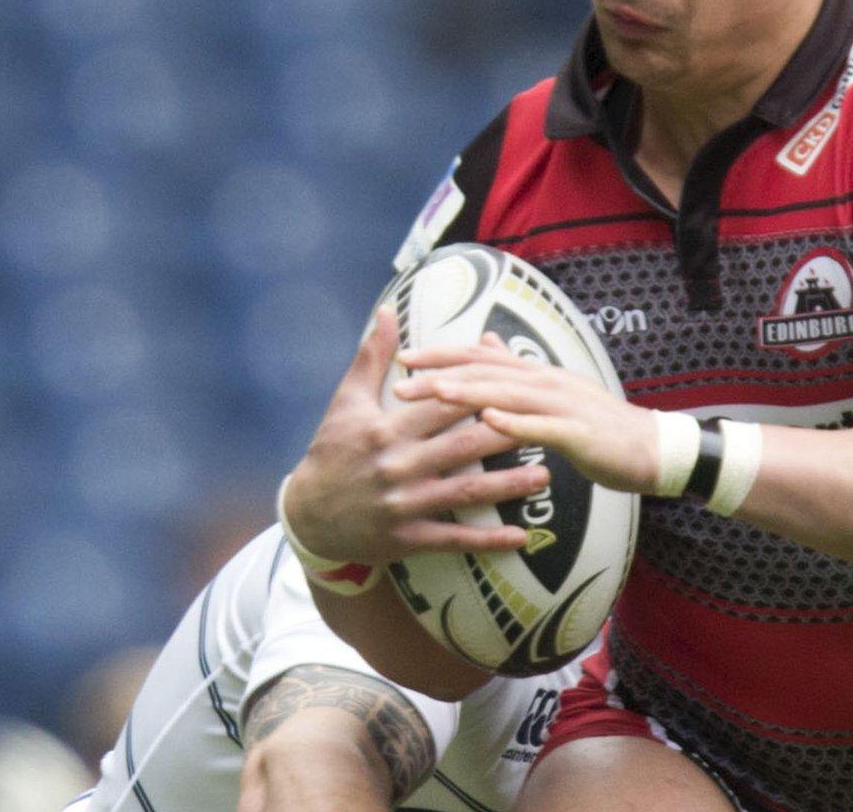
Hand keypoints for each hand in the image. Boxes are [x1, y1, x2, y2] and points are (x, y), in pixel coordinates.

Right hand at [282, 311, 551, 562]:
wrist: (306, 516)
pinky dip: (488, 540)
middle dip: (506, 434)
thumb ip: (371, 358)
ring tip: (546, 475)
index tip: (516, 384)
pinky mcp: (408, 538)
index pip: (441, 406)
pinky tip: (521, 537)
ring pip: (466, 492)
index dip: (480, 394)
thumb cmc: (331, 453)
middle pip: (463, 446)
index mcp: (387, 430)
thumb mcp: (347, 403)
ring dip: (508, 485)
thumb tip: (386, 312)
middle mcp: (398, 466)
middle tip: (546, 426)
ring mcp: (405, 505)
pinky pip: (454, 539)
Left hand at [393, 341, 659, 494]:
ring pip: (509, 393)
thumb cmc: (599, 427)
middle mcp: (546, 382)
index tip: (402, 360)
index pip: (481, 357)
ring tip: (434, 393)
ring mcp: (564, 405)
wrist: (653, 448)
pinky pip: (543, 427)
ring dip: (469, 392)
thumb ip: (518, 370)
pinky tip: (488, 422)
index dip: (441, 355)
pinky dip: (515, 422)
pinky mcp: (579, 433)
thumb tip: (486, 340)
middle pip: (486, 372)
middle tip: (401, 381)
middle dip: (441, 374)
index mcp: (537, 374)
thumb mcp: (555, 393)